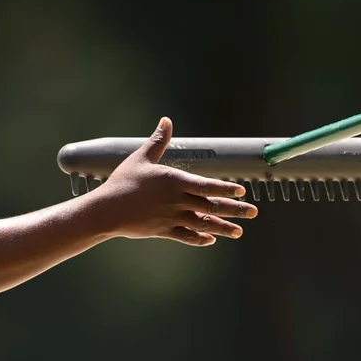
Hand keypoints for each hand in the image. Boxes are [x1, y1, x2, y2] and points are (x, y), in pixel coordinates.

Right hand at [88, 118, 256, 245]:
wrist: (106, 210)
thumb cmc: (123, 182)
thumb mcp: (141, 158)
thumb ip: (158, 141)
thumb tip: (166, 120)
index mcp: (174, 181)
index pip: (207, 186)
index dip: (226, 189)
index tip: (242, 192)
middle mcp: (177, 201)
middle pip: (211, 207)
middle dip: (234, 210)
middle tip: (253, 212)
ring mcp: (171, 218)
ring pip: (203, 225)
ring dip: (223, 228)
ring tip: (239, 232)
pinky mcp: (163, 231)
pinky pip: (186, 237)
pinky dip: (200, 239)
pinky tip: (211, 240)